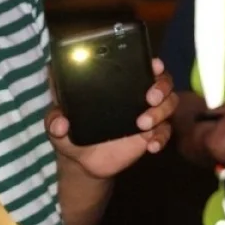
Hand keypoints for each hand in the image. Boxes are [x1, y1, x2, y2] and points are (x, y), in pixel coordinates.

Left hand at [46, 58, 176, 179]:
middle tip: (150, 97)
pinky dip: (162, 138)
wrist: (83, 162)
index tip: (153, 65)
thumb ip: (55, 120)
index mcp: (118, 83)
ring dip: (161, 111)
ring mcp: (147, 114)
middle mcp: (137, 94)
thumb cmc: (72, 132)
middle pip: (163, 82)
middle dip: (161, 87)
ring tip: (143, 124)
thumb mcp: (58, 124)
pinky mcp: (150, 135)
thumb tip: (60, 123)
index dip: (152, 63)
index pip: (141, 66)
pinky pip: (165, 132)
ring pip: (169, 104)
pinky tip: (151, 146)